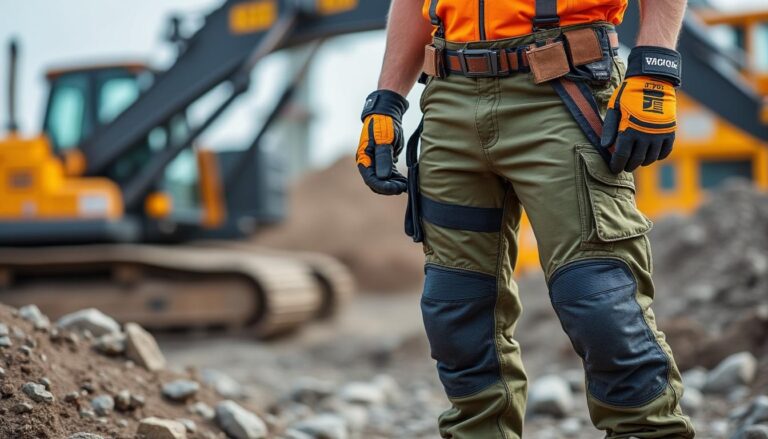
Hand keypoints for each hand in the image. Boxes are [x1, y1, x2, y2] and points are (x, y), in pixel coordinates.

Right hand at [356, 90, 408, 194]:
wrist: (387, 114)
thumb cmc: (383, 125)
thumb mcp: (384, 140)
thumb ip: (383, 158)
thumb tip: (383, 177)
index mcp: (364, 159)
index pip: (371, 180)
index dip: (383, 187)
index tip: (396, 189)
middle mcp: (369, 163)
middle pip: (377, 183)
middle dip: (389, 188)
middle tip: (403, 188)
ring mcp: (377, 163)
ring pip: (384, 181)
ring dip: (394, 185)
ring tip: (406, 185)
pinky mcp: (385, 161)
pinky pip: (390, 175)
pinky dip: (397, 179)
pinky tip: (405, 181)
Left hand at [601, 46, 681, 173]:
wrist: (653, 81)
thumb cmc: (629, 95)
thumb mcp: (615, 108)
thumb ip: (609, 128)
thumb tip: (605, 147)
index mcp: (629, 130)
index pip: (622, 156)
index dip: (617, 165)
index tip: (614, 169)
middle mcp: (645, 135)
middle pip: (636, 159)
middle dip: (629, 165)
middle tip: (624, 166)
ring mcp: (659, 134)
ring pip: (650, 158)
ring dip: (642, 162)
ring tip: (636, 161)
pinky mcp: (670, 132)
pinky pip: (665, 152)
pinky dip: (657, 156)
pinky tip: (651, 155)